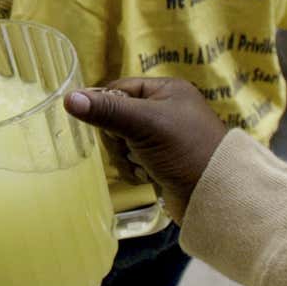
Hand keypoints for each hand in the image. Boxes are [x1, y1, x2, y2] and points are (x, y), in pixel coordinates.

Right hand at [64, 78, 228, 223]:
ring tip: (142, 165)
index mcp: (167, 90)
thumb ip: (106, 110)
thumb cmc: (185, 150)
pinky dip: (135, 168)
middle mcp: (166, 109)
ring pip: (122, 140)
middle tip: (130, 148)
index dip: (107, 108)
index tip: (109, 127)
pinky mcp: (163, 160)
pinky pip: (133, 159)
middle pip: (117, 117)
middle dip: (118, 138)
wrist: (218, 195)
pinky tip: (147, 176)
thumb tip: (68, 98)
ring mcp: (165, 137)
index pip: (119, 90)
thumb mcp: (144, 124)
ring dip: (126, 156)